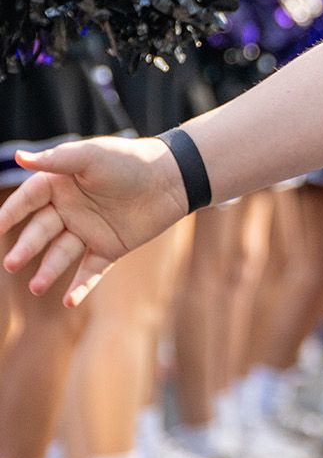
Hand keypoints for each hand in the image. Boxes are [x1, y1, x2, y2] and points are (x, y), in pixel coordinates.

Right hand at [0, 136, 188, 305]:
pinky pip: (91, 270)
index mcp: (60, 185)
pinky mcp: (110, 248)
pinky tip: (69, 301)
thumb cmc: (130, 161)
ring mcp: (89, 231)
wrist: (172, 179)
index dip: (11, 213)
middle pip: (41, 231)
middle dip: (26, 248)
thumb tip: (19, 157)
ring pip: (61, 254)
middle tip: (12, 264)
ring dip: (48, 270)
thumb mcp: (91, 156)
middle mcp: (70, 210)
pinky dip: (81, 286)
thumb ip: (56, 160)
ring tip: (37, 287)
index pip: (28, 200)